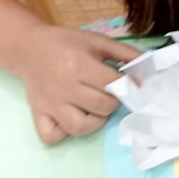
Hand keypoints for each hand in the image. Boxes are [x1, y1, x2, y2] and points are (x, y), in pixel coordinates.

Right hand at [15, 25, 141, 143]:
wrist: (30, 48)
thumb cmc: (68, 44)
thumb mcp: (98, 41)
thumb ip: (125, 53)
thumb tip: (148, 69)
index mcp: (78, 65)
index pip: (112, 84)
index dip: (128, 85)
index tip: (131, 84)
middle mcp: (63, 87)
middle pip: (100, 107)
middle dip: (113, 102)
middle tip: (110, 94)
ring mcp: (49, 104)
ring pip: (78, 127)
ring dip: (94, 122)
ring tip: (94, 109)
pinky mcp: (37, 114)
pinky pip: (51, 137)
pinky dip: (64, 133)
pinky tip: (72, 118)